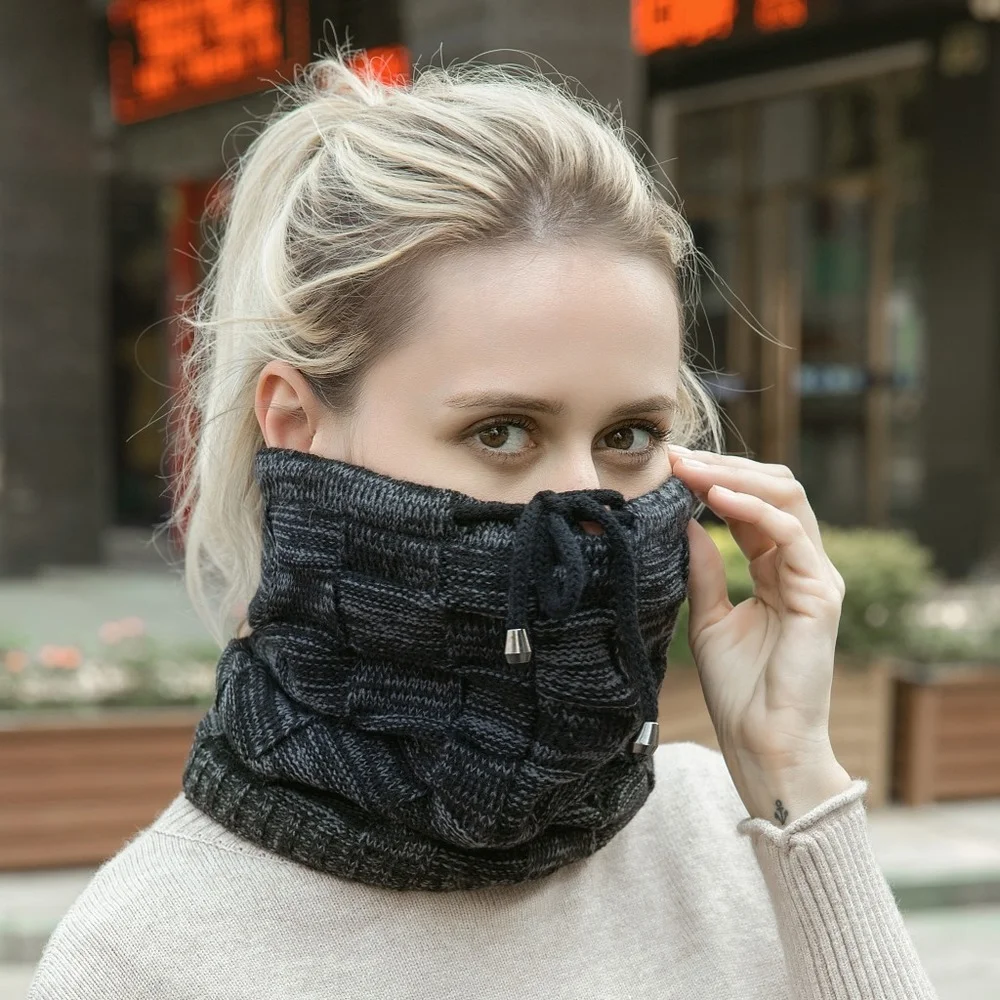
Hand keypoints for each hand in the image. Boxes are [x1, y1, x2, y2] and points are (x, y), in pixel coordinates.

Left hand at [668, 445, 852, 824]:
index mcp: (776, 569)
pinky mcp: (822, 593)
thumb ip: (702, 569)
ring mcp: (816, 576)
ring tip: (690, 470)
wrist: (760, 742)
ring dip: (734, 477)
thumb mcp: (707, 617)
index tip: (668, 467)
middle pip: (775, 490)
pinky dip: (753, 509)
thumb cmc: (738, 689)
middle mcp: (801, 566)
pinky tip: (716, 499)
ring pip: (786, 499)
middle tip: (676, 459)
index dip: (713, 480)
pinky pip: (790, 534)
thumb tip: (685, 522)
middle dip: (724, 468)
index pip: (752, 504)